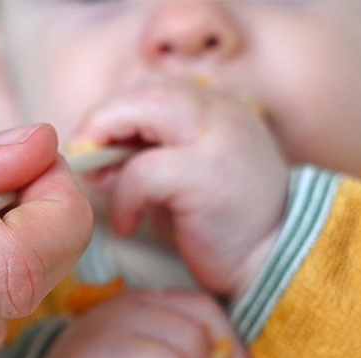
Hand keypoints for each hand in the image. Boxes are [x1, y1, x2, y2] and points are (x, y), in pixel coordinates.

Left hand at [72, 78, 289, 298]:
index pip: (155, 90)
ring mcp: (216, 138)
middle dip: (104, 120)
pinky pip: (142, 170)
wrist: (275, 263)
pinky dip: (123, 196)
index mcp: (217, 111)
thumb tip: (94, 157)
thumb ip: (145, 159)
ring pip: (144, 112)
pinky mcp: (204, 172)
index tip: (93, 144)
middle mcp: (220, 113)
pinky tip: (128, 224)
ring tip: (101, 184)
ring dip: (109, 146)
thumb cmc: (221, 228)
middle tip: (84, 157)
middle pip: (147, 92)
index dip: (115, 112)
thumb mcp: (182, 182)